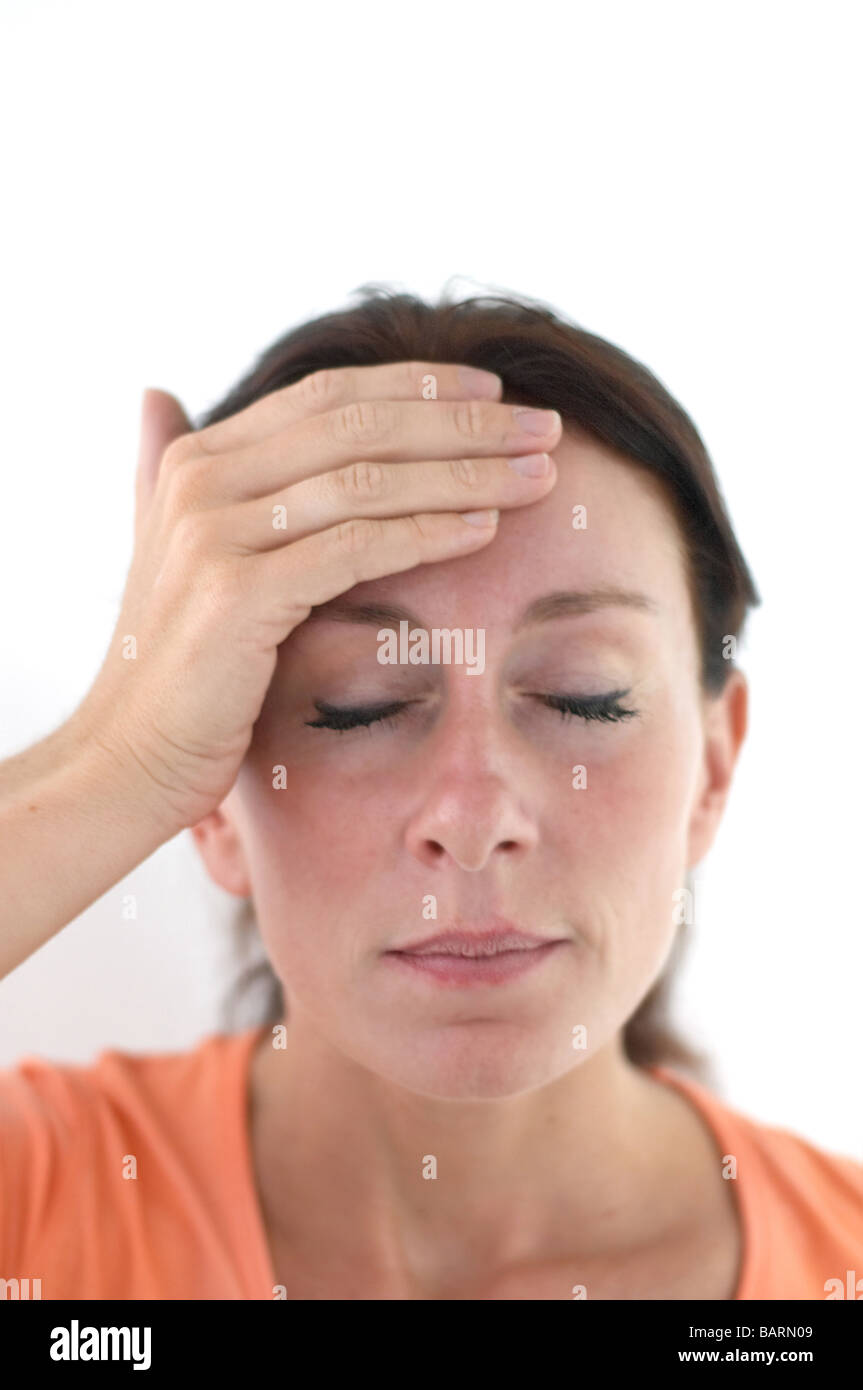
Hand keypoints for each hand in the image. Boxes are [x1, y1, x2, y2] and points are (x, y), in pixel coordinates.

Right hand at [73, 362, 560, 833]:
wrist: (129, 758)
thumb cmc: (184, 669)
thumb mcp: (184, 555)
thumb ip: (185, 477)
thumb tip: (162, 394)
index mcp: (198, 460)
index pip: (328, 397)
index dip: (419, 385)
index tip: (496, 393)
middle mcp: (201, 481)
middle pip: (359, 426)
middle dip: (463, 423)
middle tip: (545, 428)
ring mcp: (215, 534)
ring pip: (366, 480)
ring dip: (465, 473)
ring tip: (538, 477)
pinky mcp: (238, 593)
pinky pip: (356, 548)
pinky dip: (427, 532)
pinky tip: (486, 529)